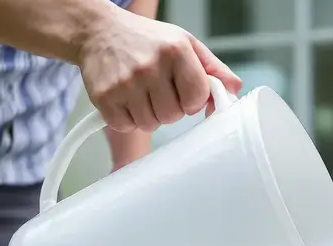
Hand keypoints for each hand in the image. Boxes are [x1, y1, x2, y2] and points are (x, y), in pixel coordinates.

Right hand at [77, 9, 241, 132]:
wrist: (98, 31)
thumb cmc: (147, 40)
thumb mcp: (183, 43)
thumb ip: (212, 67)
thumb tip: (234, 89)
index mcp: (176, 50)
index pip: (198, 97)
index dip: (193, 100)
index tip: (184, 92)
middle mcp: (150, 66)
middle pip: (174, 115)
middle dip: (170, 108)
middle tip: (159, 90)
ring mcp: (125, 83)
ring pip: (150, 124)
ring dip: (149, 114)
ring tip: (141, 92)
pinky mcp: (104, 97)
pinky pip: (126, 126)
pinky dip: (127, 118)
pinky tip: (125, 98)